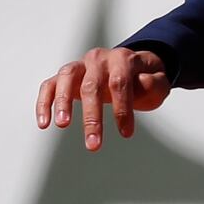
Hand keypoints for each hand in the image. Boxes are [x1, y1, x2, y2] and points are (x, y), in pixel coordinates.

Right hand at [36, 47, 172, 150]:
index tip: (125, 133)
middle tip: (93, 145)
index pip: (119, 82)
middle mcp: (98, 59)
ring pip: (66, 78)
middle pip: (92, 85)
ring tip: (62, 125)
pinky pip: (50, 85)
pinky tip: (44, 123)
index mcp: (122, 59)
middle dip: (92, 117)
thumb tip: (141, 84)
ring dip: (63, 103)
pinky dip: (44, 102)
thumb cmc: (144, 80)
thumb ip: (154, 84)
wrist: (131, 67)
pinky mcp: (66, 77)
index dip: (122, 108)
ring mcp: (80, 66)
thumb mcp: (159, 82)